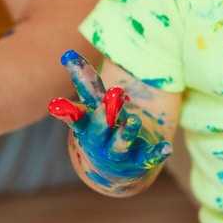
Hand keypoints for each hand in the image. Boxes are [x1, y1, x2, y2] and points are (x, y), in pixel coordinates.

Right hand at [48, 50, 170, 192]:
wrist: (114, 169)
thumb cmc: (100, 127)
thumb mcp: (93, 105)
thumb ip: (85, 82)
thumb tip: (68, 53)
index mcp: (86, 125)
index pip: (76, 115)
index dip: (66, 110)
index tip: (55, 104)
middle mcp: (100, 139)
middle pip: (98, 128)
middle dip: (103, 115)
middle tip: (109, 98)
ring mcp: (119, 151)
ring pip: (120, 143)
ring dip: (126, 133)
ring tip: (133, 121)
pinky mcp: (139, 160)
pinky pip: (148, 158)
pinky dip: (156, 153)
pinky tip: (166, 147)